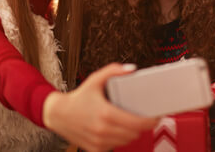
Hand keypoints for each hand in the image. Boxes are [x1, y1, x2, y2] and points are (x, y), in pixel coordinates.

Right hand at [42, 63, 158, 151]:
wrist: (57, 114)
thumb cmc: (78, 97)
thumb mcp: (95, 79)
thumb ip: (113, 71)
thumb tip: (132, 69)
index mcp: (106, 114)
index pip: (137, 123)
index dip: (151, 121)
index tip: (157, 116)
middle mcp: (103, 130)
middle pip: (135, 133)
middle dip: (143, 126)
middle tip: (147, 117)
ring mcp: (99, 142)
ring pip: (127, 141)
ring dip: (133, 133)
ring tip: (133, 122)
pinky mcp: (95, 149)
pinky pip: (116, 146)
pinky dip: (120, 139)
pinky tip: (118, 129)